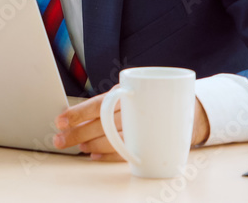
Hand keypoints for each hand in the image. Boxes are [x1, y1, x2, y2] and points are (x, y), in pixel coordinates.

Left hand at [53, 89, 209, 160]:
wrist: (188, 107)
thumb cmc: (148, 98)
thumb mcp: (129, 91)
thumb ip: (107, 102)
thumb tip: (71, 116)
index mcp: (127, 92)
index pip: (98, 104)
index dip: (78, 113)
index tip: (60, 121)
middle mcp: (135, 109)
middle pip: (102, 125)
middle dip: (78, 134)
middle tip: (59, 140)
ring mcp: (145, 127)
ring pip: (113, 140)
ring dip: (91, 145)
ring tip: (77, 147)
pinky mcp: (150, 142)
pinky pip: (125, 152)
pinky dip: (108, 156)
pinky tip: (93, 155)